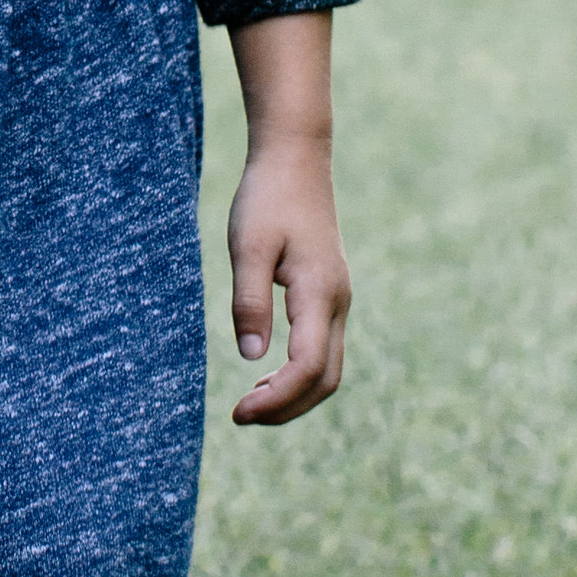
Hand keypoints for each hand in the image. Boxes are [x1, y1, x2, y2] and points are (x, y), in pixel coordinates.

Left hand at [225, 10, 348, 425]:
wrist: (295, 160)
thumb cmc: (267, 198)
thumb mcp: (247, 247)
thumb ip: (249, 301)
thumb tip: (251, 358)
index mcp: (320, 294)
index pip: (307, 368)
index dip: (276, 400)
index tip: (238, 412)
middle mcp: (337, 303)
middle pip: (325, 380)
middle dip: (286, 408)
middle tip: (239, 417)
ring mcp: (338, 300)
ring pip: (328, 368)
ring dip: (293, 395)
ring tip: (251, 405)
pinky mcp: (329, 295)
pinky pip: (322, 349)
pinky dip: (299, 374)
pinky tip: (267, 375)